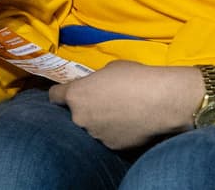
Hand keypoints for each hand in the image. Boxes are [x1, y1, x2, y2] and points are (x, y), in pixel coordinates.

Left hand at [48, 61, 199, 149]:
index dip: (62, 93)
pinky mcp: (110, 146)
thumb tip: (98, 86)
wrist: (160, 101)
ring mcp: (94, 134)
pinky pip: (108, 137)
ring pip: (92, 127)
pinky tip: (130, 123)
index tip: (69, 93)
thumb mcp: (112, 68)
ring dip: (101, 121)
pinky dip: (115, 132)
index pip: (55, 96)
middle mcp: (80, 117)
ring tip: (123, 112)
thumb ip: (97, 80)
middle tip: (106, 101)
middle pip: (75, 113)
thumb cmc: (136, 77)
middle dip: (86, 108)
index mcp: (77, 94)